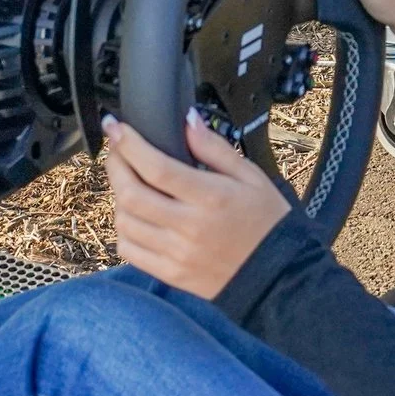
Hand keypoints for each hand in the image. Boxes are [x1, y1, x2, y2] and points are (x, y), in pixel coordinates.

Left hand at [101, 113, 289, 297]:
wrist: (279, 272)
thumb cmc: (266, 221)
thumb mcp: (251, 176)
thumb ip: (215, 148)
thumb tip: (187, 121)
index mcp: (211, 197)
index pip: (156, 167)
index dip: (129, 144)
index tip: (117, 127)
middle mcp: (189, 227)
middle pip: (131, 194)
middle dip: (115, 165)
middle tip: (116, 150)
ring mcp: (177, 253)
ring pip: (125, 222)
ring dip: (118, 197)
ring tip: (129, 182)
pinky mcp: (170, 274)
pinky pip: (130, 250)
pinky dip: (123, 230)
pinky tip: (135, 216)